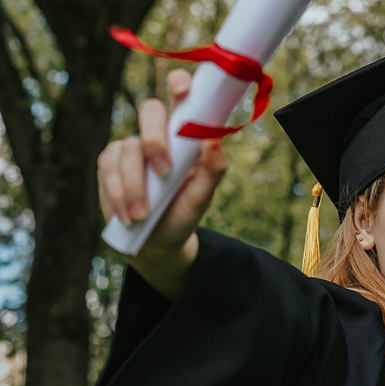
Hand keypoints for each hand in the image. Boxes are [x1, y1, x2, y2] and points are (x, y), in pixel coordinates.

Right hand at [97, 69, 227, 299]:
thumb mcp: (203, 196)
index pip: (182, 98)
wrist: (156, 242)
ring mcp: (132, 146)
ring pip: (128, 147)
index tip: (182, 89)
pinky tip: (129, 214)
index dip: (180, 85)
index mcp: (185, 136)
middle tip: (164, 170)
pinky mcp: (109, 162)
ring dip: (135, 184)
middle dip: (155, 138)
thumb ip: (213, 168)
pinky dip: (119, 192)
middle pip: (150, 110)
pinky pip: (109, 166)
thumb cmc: (183, 213)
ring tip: (143, 214)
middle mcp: (158, 134)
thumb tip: (215, 139)